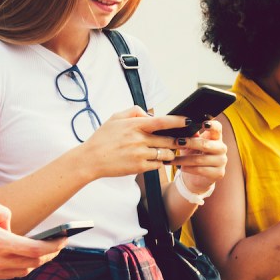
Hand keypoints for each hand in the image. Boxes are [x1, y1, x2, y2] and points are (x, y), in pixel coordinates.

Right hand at [0, 199, 66, 279]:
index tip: (64, 240)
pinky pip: (7, 275)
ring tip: (39, 251)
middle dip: (48, 254)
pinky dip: (17, 267)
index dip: (55, 246)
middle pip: (33, 263)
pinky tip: (17, 257)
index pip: (37, 250)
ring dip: (33, 262)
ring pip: (21, 271)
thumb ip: (4, 213)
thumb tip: (11, 225)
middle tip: (56, 246)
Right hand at [76, 107, 194, 180]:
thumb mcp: (115, 118)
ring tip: (167, 151)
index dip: (178, 121)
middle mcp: (139, 140)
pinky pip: (158, 165)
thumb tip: (149, 113)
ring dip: (170, 153)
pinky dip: (160, 163)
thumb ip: (134, 112)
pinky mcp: (139, 168)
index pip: (162, 121)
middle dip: (178, 141)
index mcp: (135, 125)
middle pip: (169, 140)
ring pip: (166, 154)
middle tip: (183, 140)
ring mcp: (140, 154)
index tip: (189, 121)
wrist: (91, 159)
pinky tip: (156, 160)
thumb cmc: (103, 138)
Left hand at [174, 119, 226, 192]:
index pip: (217, 128)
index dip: (212, 125)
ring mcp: (222, 161)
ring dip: (183, 159)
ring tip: (171, 159)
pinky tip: (180, 168)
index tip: (203, 124)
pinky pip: (200, 170)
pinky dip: (188, 169)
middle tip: (176, 142)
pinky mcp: (219, 173)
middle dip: (190, 143)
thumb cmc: (193, 155)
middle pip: (206, 144)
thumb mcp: (190, 143)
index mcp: (216, 137)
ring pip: (200, 159)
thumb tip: (184, 125)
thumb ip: (190, 135)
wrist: (197, 177)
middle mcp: (222, 148)